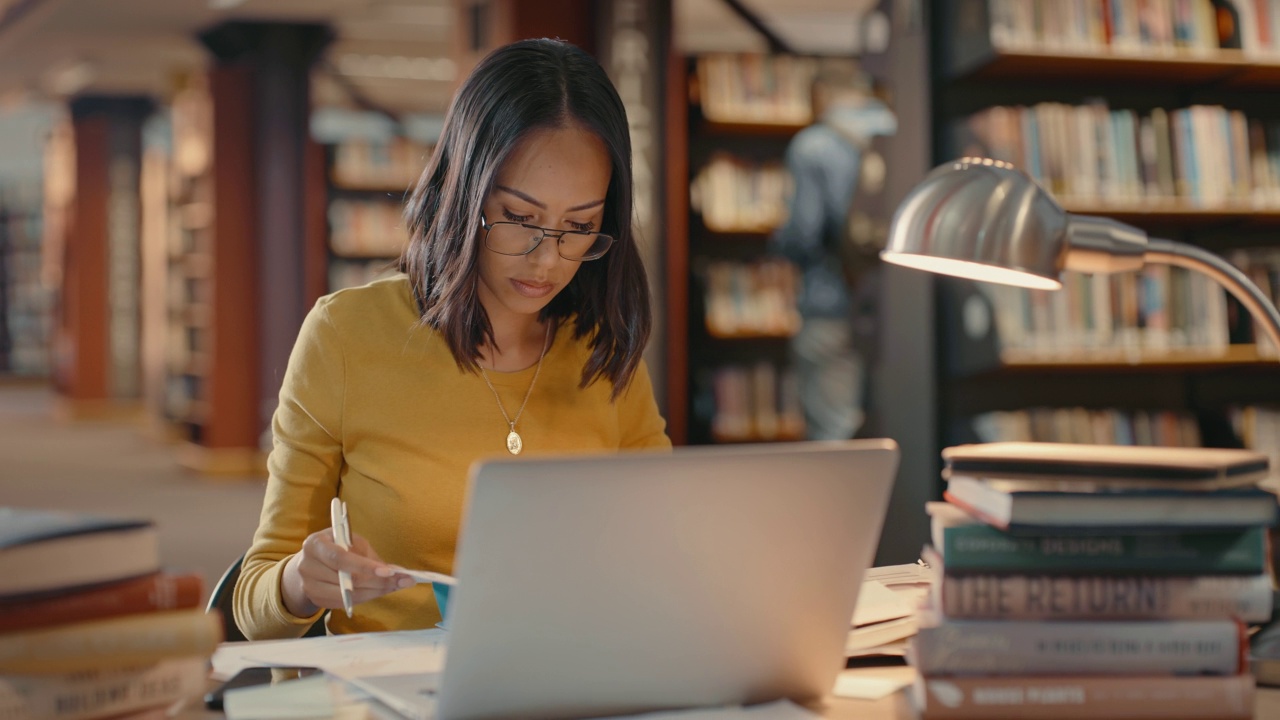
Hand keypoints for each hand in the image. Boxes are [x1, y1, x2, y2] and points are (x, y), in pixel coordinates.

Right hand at [281, 528, 413, 617]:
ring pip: (350, 595)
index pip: (340, 558)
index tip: (388, 572)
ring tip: (396, 585)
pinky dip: (367, 597)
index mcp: (315, 544)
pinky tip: (381, 590)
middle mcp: (307, 567)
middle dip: (378, 582)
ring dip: (376, 591)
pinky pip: (347, 603)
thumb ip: (368, 555)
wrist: (309, 561)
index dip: (365, 567)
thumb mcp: (350, 540)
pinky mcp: (317, 600)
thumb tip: (396, 571)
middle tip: (403, 581)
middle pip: (347, 580)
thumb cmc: (335, 545)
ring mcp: (310, 586)